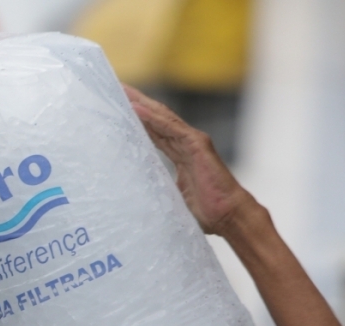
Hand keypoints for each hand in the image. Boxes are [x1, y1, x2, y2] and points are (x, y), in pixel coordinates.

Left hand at [124, 85, 257, 236]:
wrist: (228, 216)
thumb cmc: (206, 212)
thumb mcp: (173, 197)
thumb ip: (159, 189)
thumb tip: (137, 198)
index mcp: (181, 154)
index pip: (155, 132)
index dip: (138, 120)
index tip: (119, 109)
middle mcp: (186, 143)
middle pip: (157, 119)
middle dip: (137, 103)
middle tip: (115, 89)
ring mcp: (193, 142)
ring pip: (163, 118)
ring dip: (141, 104)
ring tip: (121, 91)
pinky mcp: (197, 146)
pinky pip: (171, 128)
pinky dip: (153, 118)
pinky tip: (137, 109)